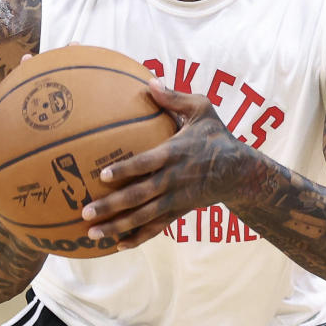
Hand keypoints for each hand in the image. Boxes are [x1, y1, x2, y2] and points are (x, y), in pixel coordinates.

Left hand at [80, 80, 246, 249]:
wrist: (240, 171)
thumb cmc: (217, 136)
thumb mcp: (203, 110)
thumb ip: (175, 97)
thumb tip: (150, 80)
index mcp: (174, 154)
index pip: (146, 163)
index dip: (125, 170)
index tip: (102, 175)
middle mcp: (172, 180)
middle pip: (139, 196)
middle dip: (111, 206)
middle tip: (85, 212)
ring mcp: (175, 199)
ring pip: (142, 217)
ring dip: (117, 226)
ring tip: (92, 233)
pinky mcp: (178, 212)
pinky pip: (155, 228)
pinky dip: (137, 238)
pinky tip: (118, 245)